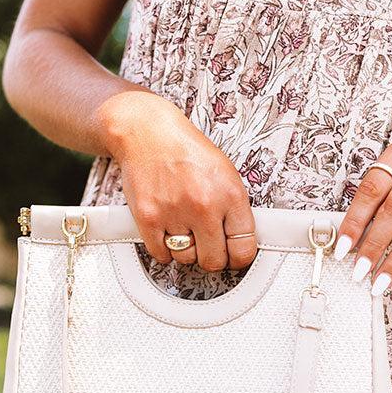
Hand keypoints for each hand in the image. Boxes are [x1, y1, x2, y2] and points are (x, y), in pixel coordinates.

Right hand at [100, 91, 256, 271]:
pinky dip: (164, 249)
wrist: (148, 131)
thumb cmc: (187, 152)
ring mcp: (174, 213)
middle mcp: (204, 205)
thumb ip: (234, 210)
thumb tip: (240, 244)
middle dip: (212, 257)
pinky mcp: (148, 218)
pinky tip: (167, 231)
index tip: (234, 256)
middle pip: (214, 261)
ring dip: (186, 250)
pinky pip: (161, 255)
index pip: (244, 248)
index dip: (239, 257)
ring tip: (184, 227)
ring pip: (186, 259)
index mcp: (230, 194)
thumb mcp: (226, 174)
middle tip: (208, 246)